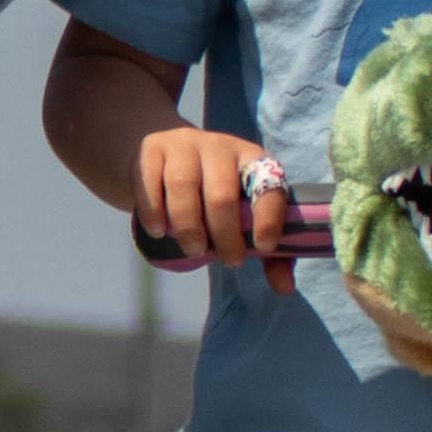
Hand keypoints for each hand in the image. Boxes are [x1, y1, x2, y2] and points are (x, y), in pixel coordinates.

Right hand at [133, 125, 298, 290]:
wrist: (162, 156)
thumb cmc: (211, 194)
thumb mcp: (243, 215)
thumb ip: (269, 251)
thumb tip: (283, 287)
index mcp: (251, 159)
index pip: (268, 186)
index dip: (268, 219)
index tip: (263, 248)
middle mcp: (219, 147)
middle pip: (221, 194)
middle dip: (224, 235)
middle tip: (227, 260)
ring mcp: (182, 144)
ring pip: (183, 186)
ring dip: (188, 227)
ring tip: (194, 251)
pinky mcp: (150, 149)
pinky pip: (149, 182)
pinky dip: (153, 212)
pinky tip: (159, 231)